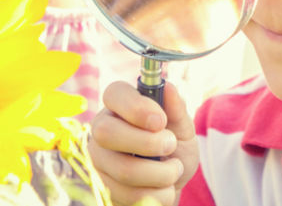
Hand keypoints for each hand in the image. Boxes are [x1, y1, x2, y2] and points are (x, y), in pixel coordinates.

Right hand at [88, 81, 198, 205]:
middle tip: (171, 144)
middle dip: (148, 143)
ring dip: (162, 173)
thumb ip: (177, 109)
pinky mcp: (103, 189)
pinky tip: (165, 187)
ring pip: (124, 169)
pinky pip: (130, 195)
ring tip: (175, 169)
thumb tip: (169, 87)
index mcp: (119, 107)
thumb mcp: (182, 128)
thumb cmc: (174, 149)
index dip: (136, 106)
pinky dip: (159, 194)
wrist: (171, 185)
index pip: (114, 93)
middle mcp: (101, 130)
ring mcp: (99, 161)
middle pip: (107, 133)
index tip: (161, 121)